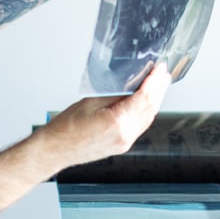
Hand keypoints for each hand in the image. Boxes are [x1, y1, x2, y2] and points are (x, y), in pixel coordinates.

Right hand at [41, 62, 170, 167]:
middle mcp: (125, 135)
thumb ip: (115, 94)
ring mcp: (125, 143)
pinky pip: (140, 126)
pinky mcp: (122, 146)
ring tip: (159, 85)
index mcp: (117, 123)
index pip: (144, 97)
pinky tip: (147, 103)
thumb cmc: (66, 128)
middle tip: (164, 74)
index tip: (159, 69)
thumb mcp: (91, 101)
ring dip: (155, 100)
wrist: (55, 149)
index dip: (154, 81)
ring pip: (148, 118)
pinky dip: (147, 112)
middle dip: (159, 89)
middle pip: (150, 108)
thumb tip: (132, 84)